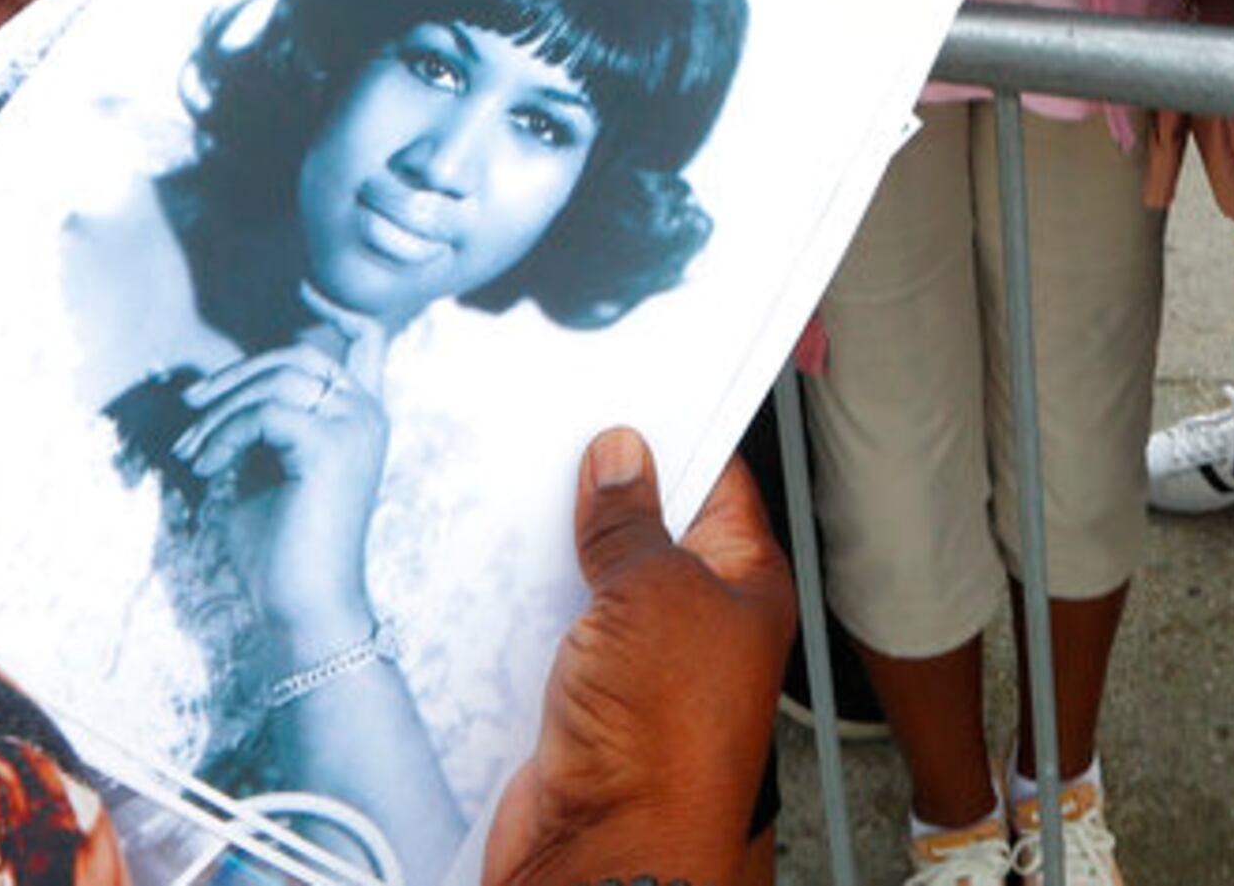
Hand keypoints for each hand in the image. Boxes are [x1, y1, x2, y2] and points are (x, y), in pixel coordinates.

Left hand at [179, 292, 396, 635]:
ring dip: (221, 411)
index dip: (338, 310)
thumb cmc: (279, 551)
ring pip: (276, 380)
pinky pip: (263, 412)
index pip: (367, 342)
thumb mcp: (262, 472)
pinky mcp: (329, 445)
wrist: (302, 607)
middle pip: (297, 357)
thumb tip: (218, 391)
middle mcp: (367, 415)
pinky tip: (207, 469)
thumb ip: (256, 427)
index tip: (306, 286)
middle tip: (189, 407)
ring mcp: (354, 427)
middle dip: (235, 375)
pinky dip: (224, 435)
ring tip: (192, 453)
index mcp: (360, 420)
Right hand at [484, 429, 792, 885]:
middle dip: (597, 495)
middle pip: (644, 530)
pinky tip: (490, 581)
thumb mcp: (652, 594)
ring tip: (510, 508)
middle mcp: (694, 622)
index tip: (628, 394)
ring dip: (552, 554)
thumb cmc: (667, 746)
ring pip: (589, 581)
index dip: (674, 435)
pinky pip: (547, 634)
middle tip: (550, 445)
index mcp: (743, 585)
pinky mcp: (580, 701)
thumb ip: (629, 523)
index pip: (715, 481)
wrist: (612, 856)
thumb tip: (621, 460)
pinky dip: (518, 610)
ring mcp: (635, 664)